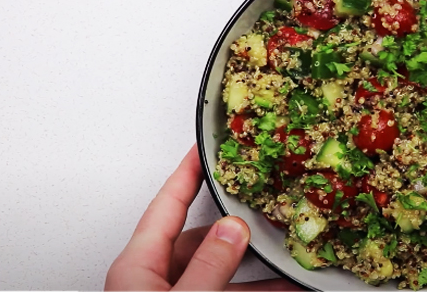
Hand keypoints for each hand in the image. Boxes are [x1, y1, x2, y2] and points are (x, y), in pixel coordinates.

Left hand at [104, 145, 298, 290]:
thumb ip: (207, 265)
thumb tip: (232, 230)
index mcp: (138, 266)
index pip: (167, 204)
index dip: (188, 172)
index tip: (204, 147)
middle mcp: (154, 280)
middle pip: (202, 237)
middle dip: (240, 228)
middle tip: (265, 211)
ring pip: (223, 271)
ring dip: (258, 268)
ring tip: (288, 260)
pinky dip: (260, 289)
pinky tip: (286, 288)